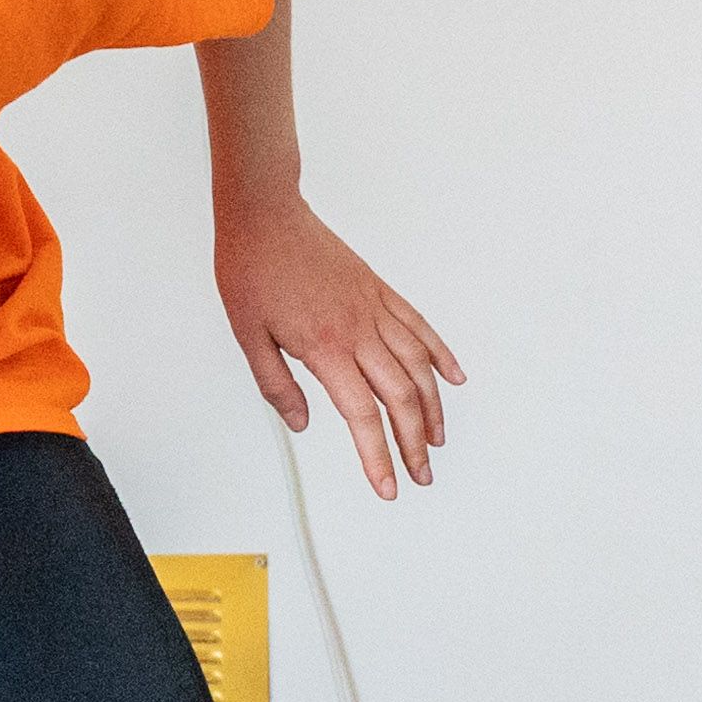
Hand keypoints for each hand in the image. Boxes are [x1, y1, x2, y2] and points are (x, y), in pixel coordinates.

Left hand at [219, 193, 462, 497]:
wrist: (265, 216)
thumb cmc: (252, 270)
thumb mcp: (248, 337)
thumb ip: (276, 385)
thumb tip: (302, 424)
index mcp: (326, 348)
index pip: (362, 416)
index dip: (378, 457)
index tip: (388, 486)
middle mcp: (360, 331)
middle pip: (401, 398)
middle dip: (415, 443)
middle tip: (421, 474)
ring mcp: (375, 309)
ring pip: (419, 366)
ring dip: (433, 407)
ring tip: (437, 439)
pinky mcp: (379, 291)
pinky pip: (420, 327)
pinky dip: (440, 355)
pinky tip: (453, 378)